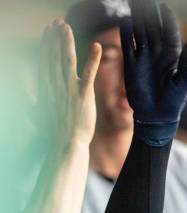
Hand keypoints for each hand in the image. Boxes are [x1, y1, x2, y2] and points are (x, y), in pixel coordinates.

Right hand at [37, 20, 101, 146]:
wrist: (67, 144)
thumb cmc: (54, 132)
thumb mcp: (37, 111)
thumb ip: (29, 96)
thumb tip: (19, 85)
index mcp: (46, 88)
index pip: (46, 61)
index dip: (47, 45)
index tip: (47, 31)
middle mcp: (56, 85)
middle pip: (54, 57)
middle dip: (55, 39)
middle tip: (58, 23)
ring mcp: (69, 89)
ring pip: (67, 60)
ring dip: (67, 42)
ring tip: (67, 27)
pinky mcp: (84, 95)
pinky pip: (89, 73)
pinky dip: (92, 59)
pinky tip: (97, 46)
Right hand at [120, 0, 186, 145]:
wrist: (156, 116)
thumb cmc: (174, 101)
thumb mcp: (184, 82)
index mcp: (172, 55)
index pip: (169, 32)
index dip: (167, 19)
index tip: (164, 6)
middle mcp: (157, 53)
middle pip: (153, 27)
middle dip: (150, 13)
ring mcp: (143, 56)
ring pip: (140, 32)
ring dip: (137, 18)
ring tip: (133, 3)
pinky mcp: (131, 63)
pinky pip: (127, 44)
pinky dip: (125, 33)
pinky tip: (124, 21)